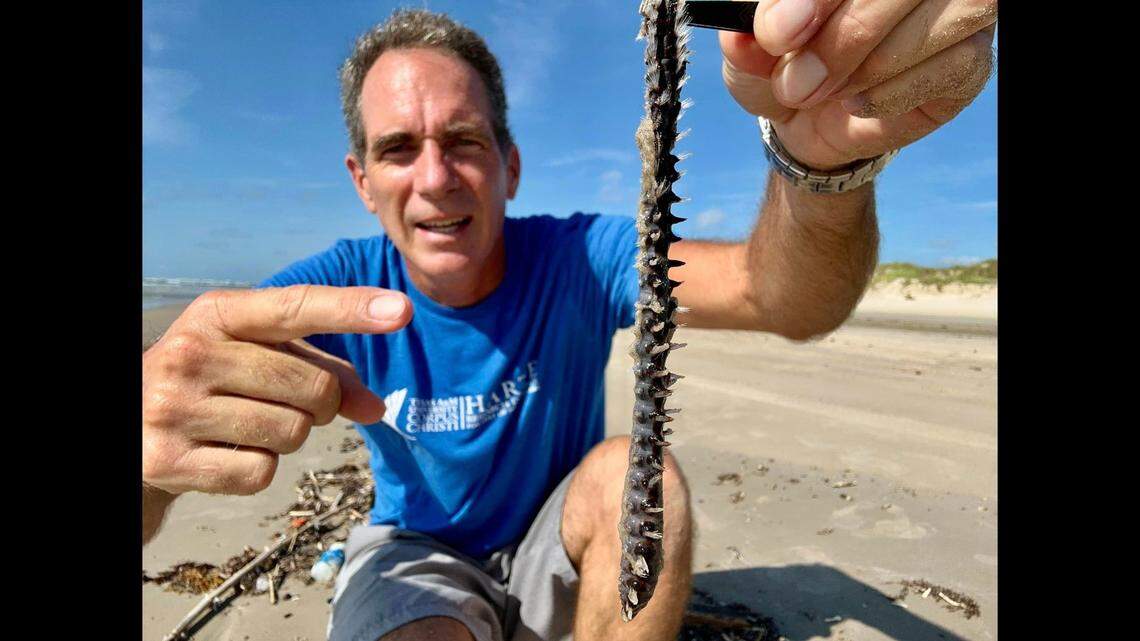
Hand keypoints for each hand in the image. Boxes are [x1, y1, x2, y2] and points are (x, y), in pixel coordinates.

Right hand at [142, 285, 412, 497]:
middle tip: (287, 402)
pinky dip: (257, 470)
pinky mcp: (168, 460)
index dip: (352, 309)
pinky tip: (224, 453)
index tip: (402, 310)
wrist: (130, 427)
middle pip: (311, 386)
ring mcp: (173, 406)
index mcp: (216, 313)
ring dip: (287, 436)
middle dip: (320, 403)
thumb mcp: (259, 357)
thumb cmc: (214, 382)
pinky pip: (261, 472)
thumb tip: (377, 408)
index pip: (296, 306)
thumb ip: (323, 371)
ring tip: (245, 424)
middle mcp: (189, 352)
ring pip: (292, 432)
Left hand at [718, 0, 996, 169]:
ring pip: (938, 21)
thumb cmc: (784, 60)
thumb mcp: (753, 48)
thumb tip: (750, 33)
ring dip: (868, 68)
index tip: (778, 33)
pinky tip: (857, 103)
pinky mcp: (971, 60)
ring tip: (821, 94)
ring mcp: (956, 10)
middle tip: (796, 82)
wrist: (806, 119)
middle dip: (845, 35)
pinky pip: (952, 67)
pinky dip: (892, 93)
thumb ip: (750, 32)